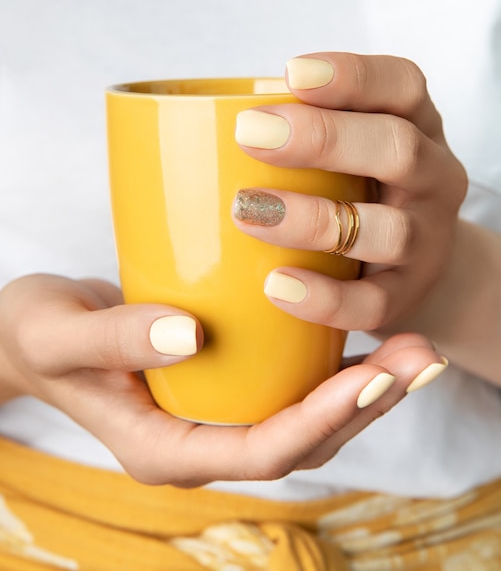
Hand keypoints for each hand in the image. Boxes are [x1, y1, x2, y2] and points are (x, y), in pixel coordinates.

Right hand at [0, 274, 443, 485]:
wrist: (32, 330)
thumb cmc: (36, 333)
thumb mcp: (59, 334)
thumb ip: (113, 339)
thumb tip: (189, 336)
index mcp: (165, 448)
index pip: (258, 451)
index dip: (318, 420)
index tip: (369, 378)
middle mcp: (202, 438)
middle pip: (301, 439)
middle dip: (365, 405)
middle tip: (418, 358)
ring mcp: (215, 411)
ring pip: (305, 415)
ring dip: (365, 387)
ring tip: (414, 348)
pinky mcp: (225, 380)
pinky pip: (289, 384)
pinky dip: (334, 365)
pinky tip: (366, 332)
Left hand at [233, 52, 467, 336]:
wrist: (408, 266)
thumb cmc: (358, 193)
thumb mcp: (349, 152)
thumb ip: (304, 133)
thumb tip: (206, 126)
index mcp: (415, 127)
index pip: (402, 86)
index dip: (352, 76)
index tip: (291, 72)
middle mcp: (433, 178)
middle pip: (396, 148)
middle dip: (323, 138)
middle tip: (249, 135)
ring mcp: (427, 241)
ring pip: (387, 230)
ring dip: (314, 219)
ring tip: (247, 213)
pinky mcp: (408, 295)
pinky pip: (374, 303)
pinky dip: (325, 298)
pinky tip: (277, 286)